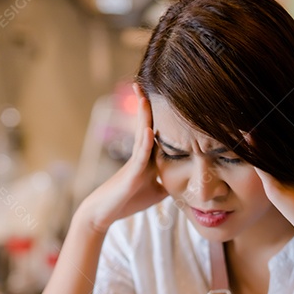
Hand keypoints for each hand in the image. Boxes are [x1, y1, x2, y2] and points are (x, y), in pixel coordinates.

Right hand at [78, 84, 167, 232]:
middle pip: (145, 124)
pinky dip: (145, 144)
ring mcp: (134, 163)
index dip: (161, 113)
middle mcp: (140, 155)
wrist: (105, 213)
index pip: (157, 130)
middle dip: (145, 104)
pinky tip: (150, 131)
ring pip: (141, 135)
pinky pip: (140, 157)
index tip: (167, 93)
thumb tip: (189, 177)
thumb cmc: (128, 200)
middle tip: (144, 80)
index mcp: (147, 157)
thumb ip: (170, 180)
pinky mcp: (130, 175)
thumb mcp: (157, 190)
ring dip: (143, 116)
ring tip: (144, 96)